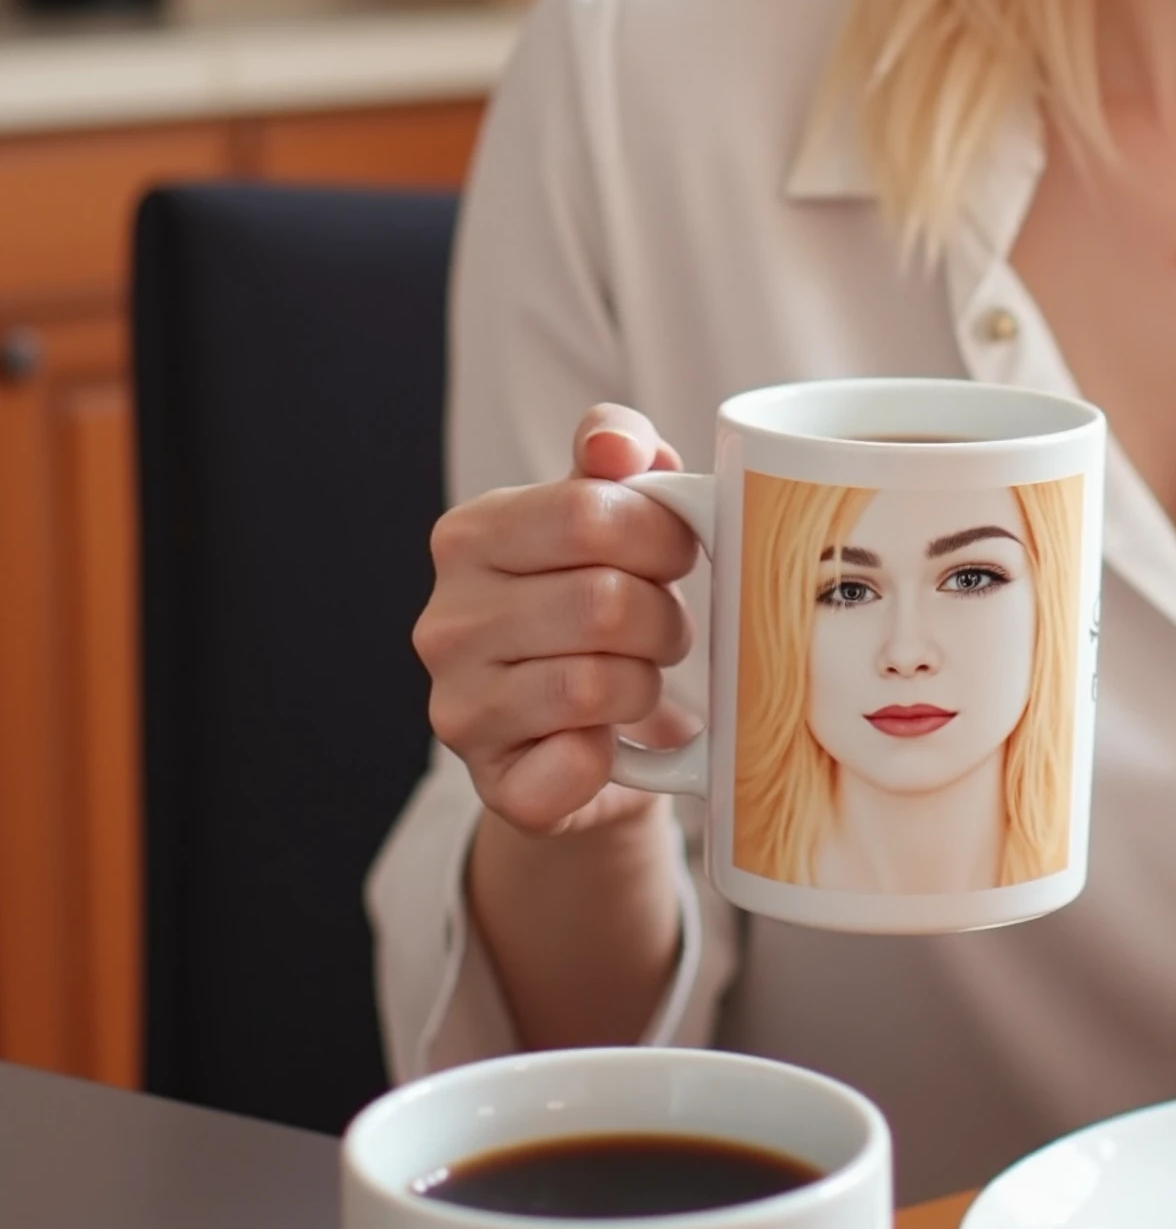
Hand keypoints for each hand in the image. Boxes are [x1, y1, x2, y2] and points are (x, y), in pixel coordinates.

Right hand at [416, 404, 701, 839]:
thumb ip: (618, 450)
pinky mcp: (493, 785)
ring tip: (638, 676)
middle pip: (604, 602)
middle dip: (664, 617)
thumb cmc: (601, 601)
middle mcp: (446, 622)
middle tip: (664, 628)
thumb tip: (615, 442)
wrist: (581, 732)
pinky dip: (615, 753)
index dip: (663, 536)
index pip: (590, 513)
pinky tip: (608, 739)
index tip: (676, 554)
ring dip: (646, 682)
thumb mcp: (612, 508)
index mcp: (470, 535)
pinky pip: (578, 765)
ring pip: (598, 683)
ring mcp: (459, 709)